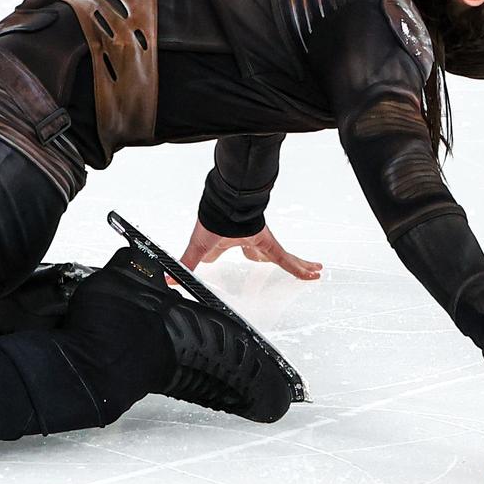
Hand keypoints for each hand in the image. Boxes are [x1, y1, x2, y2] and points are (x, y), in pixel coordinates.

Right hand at [176, 218, 322, 282]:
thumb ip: (186, 264)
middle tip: (287, 265)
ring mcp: (262, 243)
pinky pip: (288, 260)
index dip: (246, 255)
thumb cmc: (213, 220)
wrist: (226, 206)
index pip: (239, 251)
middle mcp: (250, 242)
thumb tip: (169, 278)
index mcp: (232, 242)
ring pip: (283, 258)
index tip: (246, 255)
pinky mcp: (271, 245)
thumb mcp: (198, 249)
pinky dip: (299, 268)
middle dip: (274, 260)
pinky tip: (314, 273)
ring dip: (296, 264)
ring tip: (312, 270)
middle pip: (266, 255)